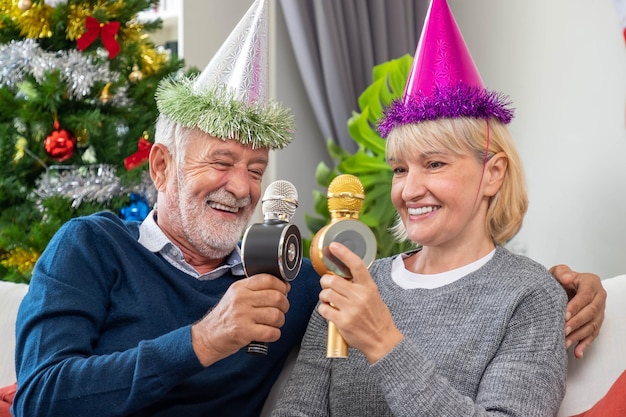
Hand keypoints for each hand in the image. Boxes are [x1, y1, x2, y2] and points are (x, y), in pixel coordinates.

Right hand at [191, 274, 289, 365]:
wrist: (207, 337)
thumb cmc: (225, 317)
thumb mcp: (235, 296)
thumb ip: (255, 290)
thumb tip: (283, 286)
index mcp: (240, 287)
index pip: (268, 279)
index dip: (282, 286)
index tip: (284, 292)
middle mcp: (241, 299)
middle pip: (276, 297)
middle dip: (284, 305)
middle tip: (280, 310)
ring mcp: (242, 315)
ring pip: (276, 315)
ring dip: (279, 321)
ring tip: (273, 323)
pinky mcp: (244, 332)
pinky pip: (271, 332)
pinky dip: (275, 334)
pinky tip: (269, 333)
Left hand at [317, 242, 402, 362]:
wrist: (383, 341)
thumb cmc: (377, 318)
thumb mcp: (374, 296)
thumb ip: (359, 285)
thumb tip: (342, 275)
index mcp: (369, 287)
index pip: (356, 265)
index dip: (343, 253)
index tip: (333, 246)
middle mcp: (360, 296)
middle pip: (332, 280)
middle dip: (325, 282)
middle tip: (328, 286)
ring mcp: (351, 309)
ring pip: (325, 294)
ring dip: (323, 296)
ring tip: (330, 300)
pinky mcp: (343, 322)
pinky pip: (324, 309)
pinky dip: (324, 309)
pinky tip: (330, 312)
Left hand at [549, 264, 605, 358]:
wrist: (562, 287)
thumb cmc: (560, 280)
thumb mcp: (558, 272)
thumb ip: (561, 272)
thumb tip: (568, 278)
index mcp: (591, 282)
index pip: (585, 296)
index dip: (575, 306)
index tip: (564, 314)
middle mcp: (599, 297)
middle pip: (590, 312)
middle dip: (576, 323)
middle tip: (563, 330)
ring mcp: (599, 311)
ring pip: (592, 326)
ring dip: (579, 335)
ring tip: (566, 342)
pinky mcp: (596, 322)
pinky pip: (592, 335)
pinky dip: (584, 344)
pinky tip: (577, 352)